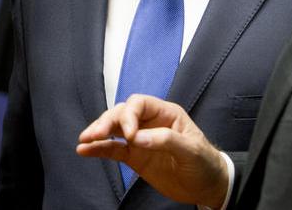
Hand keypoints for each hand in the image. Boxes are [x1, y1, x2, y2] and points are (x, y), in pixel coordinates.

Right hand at [76, 94, 227, 208]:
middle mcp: (149, 122)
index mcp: (165, 113)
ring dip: (98, 133)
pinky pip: (112, 150)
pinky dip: (98, 150)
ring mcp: (139, 139)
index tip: (129, 134)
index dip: (129, 115)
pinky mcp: (134, 157)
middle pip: (121, 114)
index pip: (139, 104)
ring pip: (113, 129)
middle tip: (95, 134)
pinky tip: (85, 150)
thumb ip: (166, 140)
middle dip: (106, 122)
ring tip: (83, 140)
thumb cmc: (205, 163)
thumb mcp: (192, 150)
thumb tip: (137, 138)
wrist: (208, 186)